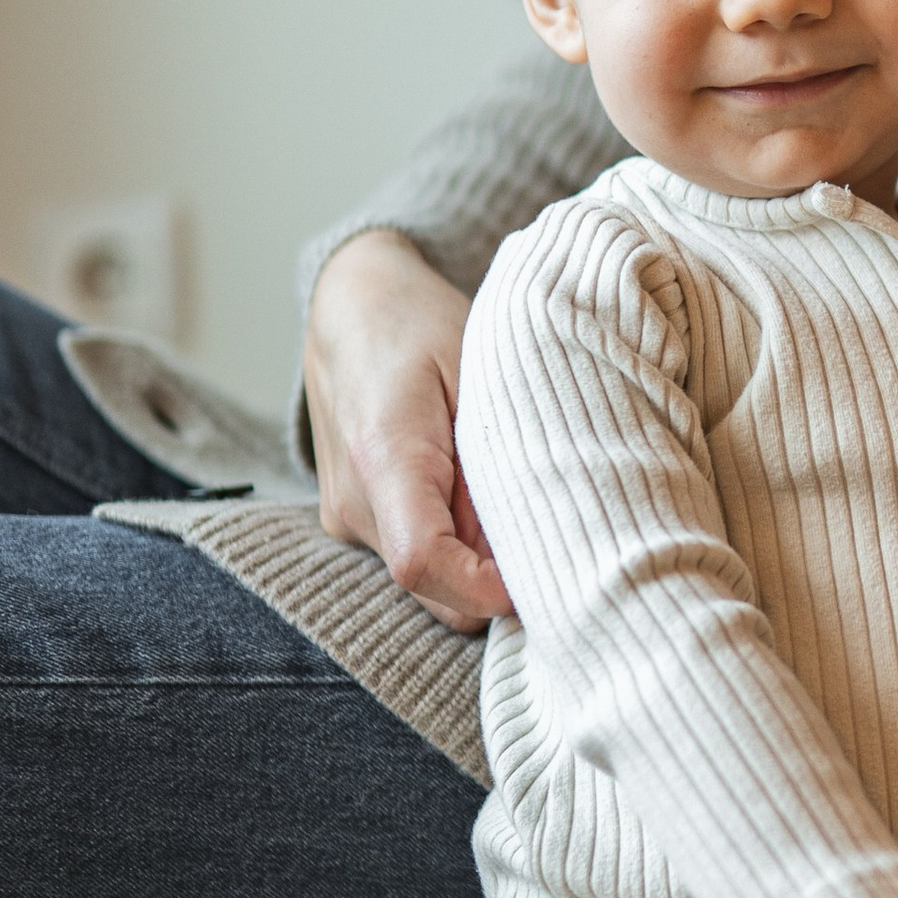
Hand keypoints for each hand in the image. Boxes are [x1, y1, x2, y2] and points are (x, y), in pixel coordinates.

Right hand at [304, 232, 512, 629]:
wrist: (350, 307)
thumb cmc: (422, 326)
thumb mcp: (481, 371)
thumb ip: (502, 456)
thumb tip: (535, 542)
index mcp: (382, 453)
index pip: (422, 561)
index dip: (485, 589)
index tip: (541, 579)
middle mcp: (352, 500)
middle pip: (431, 590)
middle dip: (495, 585)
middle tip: (552, 538)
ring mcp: (346, 518)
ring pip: (426, 582)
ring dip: (476, 564)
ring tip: (514, 502)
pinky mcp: (351, 522)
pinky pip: (414, 559)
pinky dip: (456, 548)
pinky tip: (483, 500)